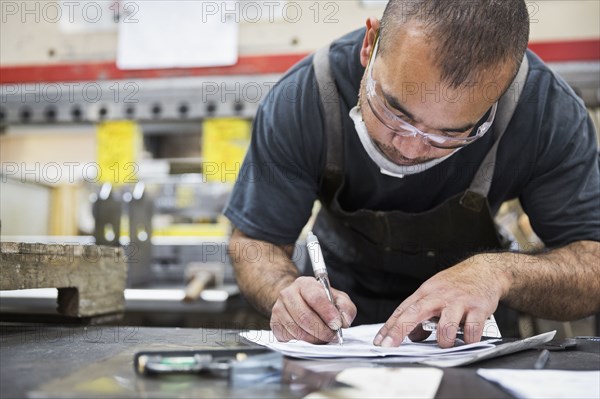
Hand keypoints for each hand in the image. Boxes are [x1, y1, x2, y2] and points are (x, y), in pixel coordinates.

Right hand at [270, 276, 356, 343]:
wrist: (297, 300)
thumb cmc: (320, 300)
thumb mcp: (337, 298)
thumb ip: (345, 307)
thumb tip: (344, 321)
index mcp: (305, 284)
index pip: (315, 298)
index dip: (328, 313)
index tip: (337, 325)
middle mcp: (288, 294)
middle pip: (305, 317)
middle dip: (322, 331)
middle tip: (332, 336)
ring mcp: (278, 309)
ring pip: (297, 330)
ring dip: (313, 339)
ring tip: (323, 337)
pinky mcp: (274, 324)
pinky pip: (289, 338)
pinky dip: (302, 342)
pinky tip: (310, 337)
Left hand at [373, 256, 509, 347]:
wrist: (485, 270)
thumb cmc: (457, 284)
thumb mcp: (434, 293)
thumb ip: (421, 314)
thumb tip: (412, 336)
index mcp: (426, 292)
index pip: (403, 310)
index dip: (389, 327)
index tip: (380, 341)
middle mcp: (439, 296)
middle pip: (415, 313)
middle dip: (400, 330)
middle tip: (390, 345)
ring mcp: (459, 302)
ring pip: (445, 326)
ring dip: (443, 341)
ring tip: (446, 342)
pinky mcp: (478, 308)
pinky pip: (472, 330)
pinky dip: (469, 340)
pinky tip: (468, 339)